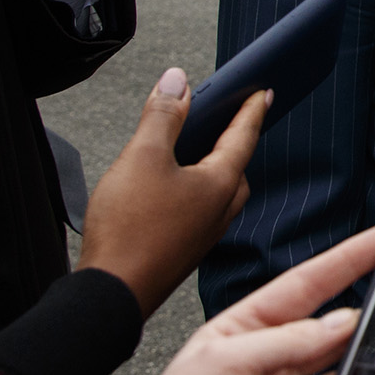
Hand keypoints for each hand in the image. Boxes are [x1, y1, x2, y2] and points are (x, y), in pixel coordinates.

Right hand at [75, 66, 264, 315]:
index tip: (264, 92)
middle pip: (234, 165)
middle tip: (230, 117)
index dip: (251, 109)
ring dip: (211, 166)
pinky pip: (199, 209)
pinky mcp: (184, 250)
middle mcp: (220, 211)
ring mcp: (203, 234)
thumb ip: (162, 115)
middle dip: (234, 139)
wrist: (110, 293)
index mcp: (220, 184)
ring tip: (194, 148)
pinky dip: (193, 189)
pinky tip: (168, 188)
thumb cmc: (129, 230)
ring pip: (217, 190)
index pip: (243, 136)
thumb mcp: (143, 156)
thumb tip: (178, 81)